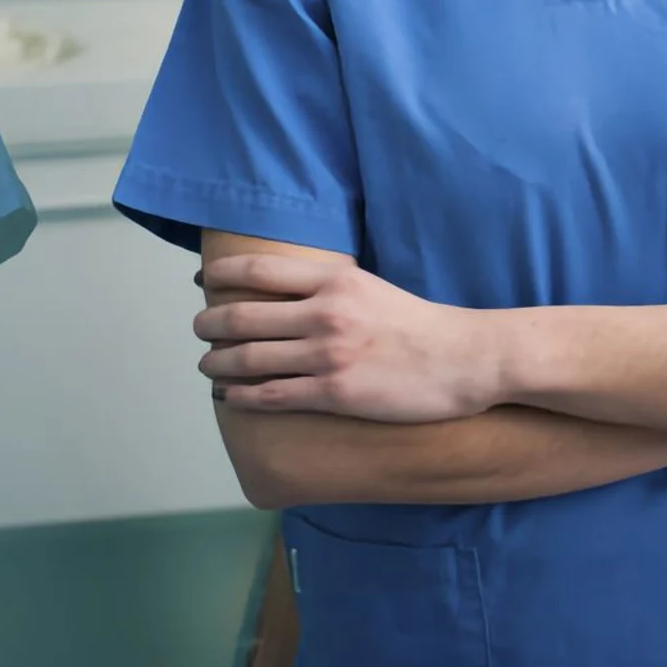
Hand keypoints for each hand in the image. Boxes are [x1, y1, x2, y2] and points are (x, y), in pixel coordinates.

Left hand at [195, 256, 498, 422]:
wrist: (466, 359)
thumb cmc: (421, 326)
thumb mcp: (372, 288)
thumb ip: (330, 288)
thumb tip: (286, 292)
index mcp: (336, 281)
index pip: (258, 270)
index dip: (221, 275)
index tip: (204, 281)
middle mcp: (326, 313)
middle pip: (241, 316)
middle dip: (208, 324)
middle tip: (200, 330)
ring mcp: (328, 355)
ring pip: (247, 358)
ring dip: (216, 363)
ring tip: (207, 365)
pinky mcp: (334, 394)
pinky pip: (270, 396)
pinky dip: (240, 396)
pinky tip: (230, 396)